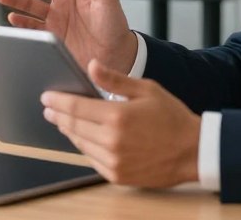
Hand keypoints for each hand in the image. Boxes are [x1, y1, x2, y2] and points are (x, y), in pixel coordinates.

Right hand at [0, 0, 136, 71]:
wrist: (119, 56)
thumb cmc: (116, 25)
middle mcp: (59, 9)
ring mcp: (55, 26)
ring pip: (29, 15)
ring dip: (15, 10)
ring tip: (2, 4)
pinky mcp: (54, 43)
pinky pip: (33, 33)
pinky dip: (23, 28)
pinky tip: (13, 22)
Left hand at [42, 60, 200, 187]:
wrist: (194, 152)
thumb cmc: (172, 117)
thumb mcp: (146, 90)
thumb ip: (114, 79)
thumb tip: (91, 65)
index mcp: (117, 117)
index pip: (75, 108)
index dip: (57, 101)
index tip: (46, 97)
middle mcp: (112, 141)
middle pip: (72, 126)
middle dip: (58, 115)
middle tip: (49, 108)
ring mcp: (114, 161)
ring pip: (79, 144)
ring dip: (68, 131)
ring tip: (63, 121)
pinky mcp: (117, 175)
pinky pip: (91, 159)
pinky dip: (84, 147)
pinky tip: (82, 138)